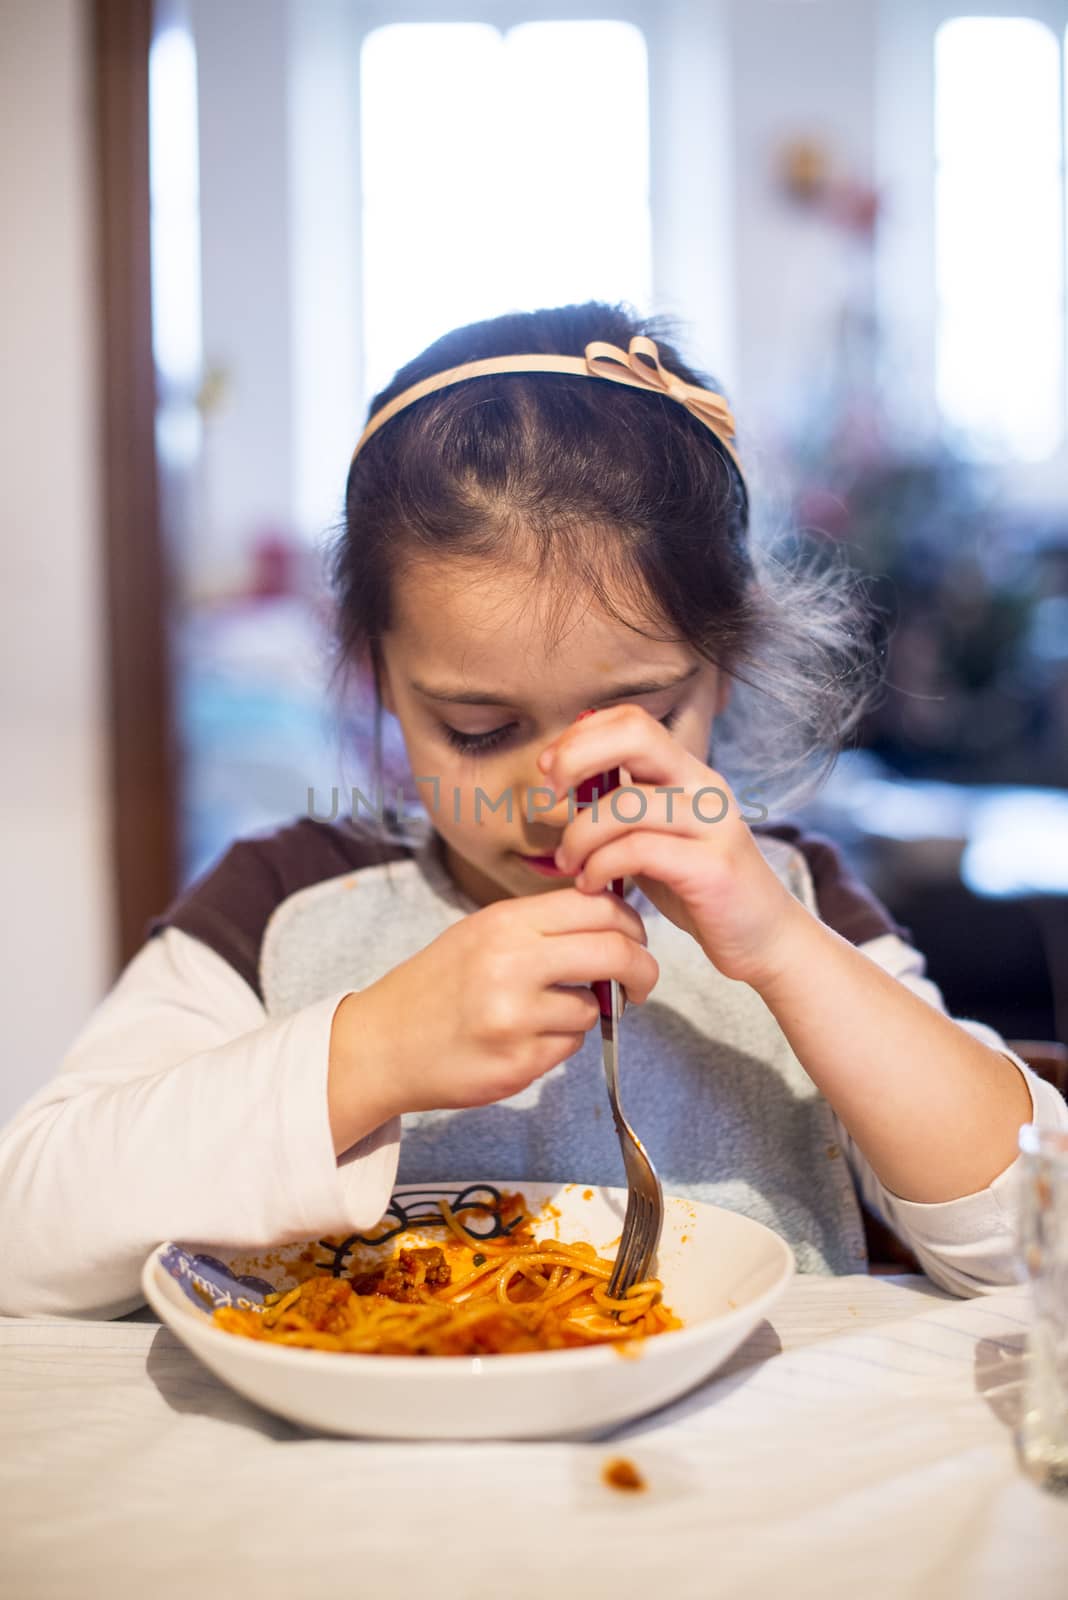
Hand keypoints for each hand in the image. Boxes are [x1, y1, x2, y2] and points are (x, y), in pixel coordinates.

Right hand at [328, 887, 657, 1149]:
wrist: (379, 1045)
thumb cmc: (435, 986)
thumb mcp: (480, 934)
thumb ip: (541, 927)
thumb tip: (613, 925)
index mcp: (504, 922)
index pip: (597, 907)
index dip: (630, 923)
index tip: (634, 938)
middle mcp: (511, 964)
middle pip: (615, 952)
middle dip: (641, 969)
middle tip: (641, 981)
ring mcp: (515, 1016)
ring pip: (592, 1008)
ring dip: (583, 1013)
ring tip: (537, 1015)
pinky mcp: (518, 1062)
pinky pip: (569, 1047)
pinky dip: (557, 1044)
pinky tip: (518, 1041)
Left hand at [537, 704, 806, 989]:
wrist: (764, 939)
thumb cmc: (697, 889)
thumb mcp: (655, 838)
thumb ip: (621, 810)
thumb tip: (561, 784)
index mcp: (687, 773)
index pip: (631, 720)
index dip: (581, 735)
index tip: (548, 770)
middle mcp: (704, 787)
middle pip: (634, 735)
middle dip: (576, 758)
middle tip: (548, 798)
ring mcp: (713, 824)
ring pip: (626, 802)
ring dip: (580, 834)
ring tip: (570, 864)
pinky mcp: (713, 866)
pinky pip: (639, 850)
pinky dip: (601, 866)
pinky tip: (592, 885)